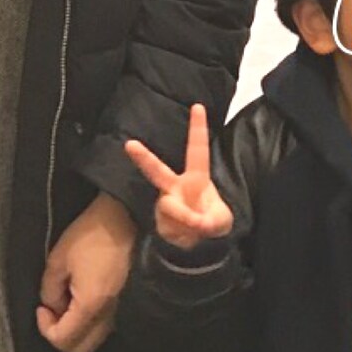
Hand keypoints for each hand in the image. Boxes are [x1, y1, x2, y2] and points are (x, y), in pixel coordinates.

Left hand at [37, 192, 135, 351]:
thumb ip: (50, 290)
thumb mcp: (58, 260)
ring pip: (94, 341)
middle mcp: (110, 317)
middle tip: (52, 311)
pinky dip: (89, 323)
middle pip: (81, 350)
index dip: (46, 328)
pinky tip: (83, 299)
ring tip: (68, 303)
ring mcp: (122, 313)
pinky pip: (105, 328)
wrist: (126, 220)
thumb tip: (53, 306)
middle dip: (61, 336)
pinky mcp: (127, 305)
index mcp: (91, 306)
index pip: (64, 340)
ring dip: (76, 330)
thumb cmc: (91, 235)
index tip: (41, 308)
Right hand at [125, 104, 232, 249]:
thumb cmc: (211, 221)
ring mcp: (164, 203)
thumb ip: (212, 221)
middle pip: (157, 171)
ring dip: (188, 221)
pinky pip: (170, 229)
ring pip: (171, 209)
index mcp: (195, 179)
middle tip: (129, 145)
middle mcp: (175, 187)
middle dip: (144, 158)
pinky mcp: (158, 222)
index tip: (198, 106)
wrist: (198, 244)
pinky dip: (184, 236)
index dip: (197, 129)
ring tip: (198, 228)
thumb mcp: (222, 222)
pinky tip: (187, 237)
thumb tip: (198, 223)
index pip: (197, 151)